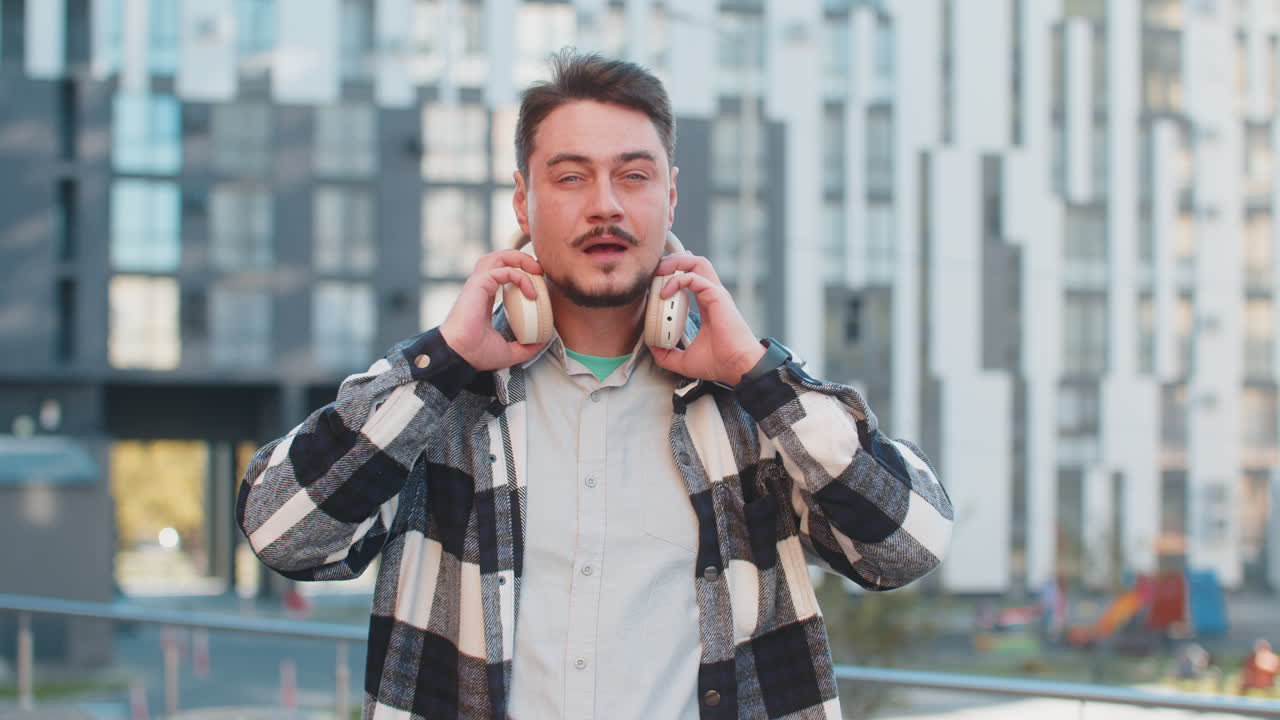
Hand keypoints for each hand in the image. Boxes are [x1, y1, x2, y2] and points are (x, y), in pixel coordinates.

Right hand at [440, 250, 547, 370]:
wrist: (461, 356)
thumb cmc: (476, 354)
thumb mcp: (509, 351)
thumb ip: (526, 346)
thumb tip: (542, 342)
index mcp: (485, 298)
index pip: (502, 273)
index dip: (520, 273)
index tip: (537, 284)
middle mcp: (481, 287)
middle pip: (499, 258)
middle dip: (522, 259)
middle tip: (539, 271)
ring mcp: (478, 284)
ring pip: (499, 257)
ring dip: (520, 259)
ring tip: (536, 271)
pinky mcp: (479, 284)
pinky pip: (504, 271)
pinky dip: (521, 277)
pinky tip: (531, 293)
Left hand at [648, 253, 765, 384]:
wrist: (736, 368)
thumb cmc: (718, 363)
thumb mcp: (683, 359)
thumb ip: (666, 353)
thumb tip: (651, 346)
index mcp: (707, 305)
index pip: (690, 278)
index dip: (672, 276)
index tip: (654, 286)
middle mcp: (712, 295)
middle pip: (694, 264)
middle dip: (672, 262)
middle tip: (655, 271)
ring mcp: (715, 293)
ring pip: (697, 262)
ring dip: (675, 263)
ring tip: (659, 272)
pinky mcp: (716, 296)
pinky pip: (694, 277)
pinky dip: (677, 280)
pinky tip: (665, 293)